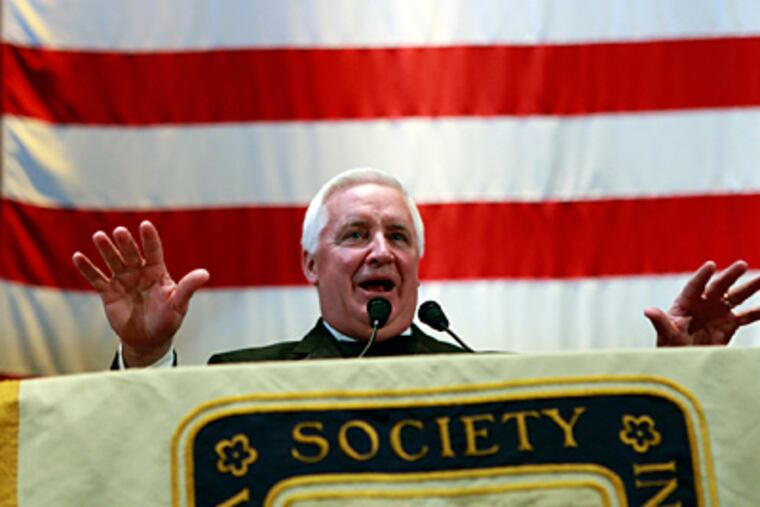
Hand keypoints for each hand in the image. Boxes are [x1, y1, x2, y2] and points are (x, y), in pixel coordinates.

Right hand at [72, 220, 209, 365]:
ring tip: (99, 236)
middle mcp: (139, 272)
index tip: (145, 225)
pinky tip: (78, 257)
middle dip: (126, 243)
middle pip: (131, 254)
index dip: (150, 239)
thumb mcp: (178, 304)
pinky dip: (88, 269)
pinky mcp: (109, 293)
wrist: (149, 340)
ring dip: (106, 250)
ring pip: (113, 262)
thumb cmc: (167, 320)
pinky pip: (97, 279)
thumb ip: (188, 288)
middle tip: (119, 231)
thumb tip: (205, 274)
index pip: (153, 252)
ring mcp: (123, 281)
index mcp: (157, 272)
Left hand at [645, 260, 759, 346]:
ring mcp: (717, 313)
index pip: (694, 286)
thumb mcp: (665, 334)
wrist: (682, 361)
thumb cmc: (669, 346)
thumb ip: (660, 321)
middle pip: (718, 287)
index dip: (702, 276)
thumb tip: (647, 310)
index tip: (711, 266)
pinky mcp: (728, 325)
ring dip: (749, 288)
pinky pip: (745, 317)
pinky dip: (756, 312)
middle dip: (729, 276)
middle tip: (742, 265)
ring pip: (734, 297)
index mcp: (685, 302)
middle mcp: (703, 304)